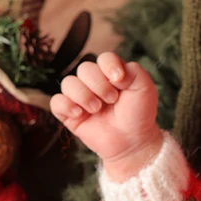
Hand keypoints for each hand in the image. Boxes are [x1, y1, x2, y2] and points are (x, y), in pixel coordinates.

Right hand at [50, 52, 162, 180]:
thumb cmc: (139, 114)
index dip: (109, 66)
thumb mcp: (145, 89)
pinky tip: (80, 114)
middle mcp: (93, 82)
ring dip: (84, 96)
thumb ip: (134, 71)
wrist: (133, 142)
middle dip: (99, 84)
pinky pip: (56, 102)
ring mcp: (80, 97)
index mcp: (111, 73)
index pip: (104, 58)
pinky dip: (66, 106)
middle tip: (112, 100)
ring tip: (97, 110)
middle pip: (84, 69)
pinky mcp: (69, 113)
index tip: (119, 80)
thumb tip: (112, 71)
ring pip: (68, 83)